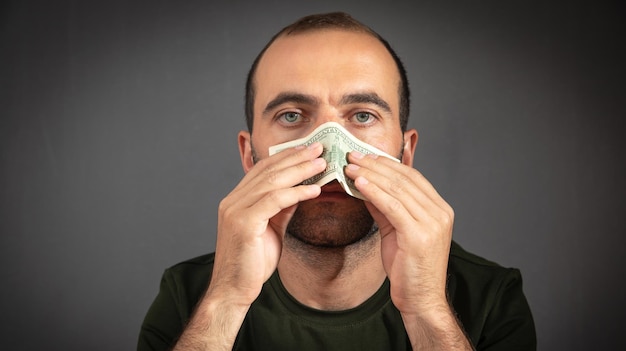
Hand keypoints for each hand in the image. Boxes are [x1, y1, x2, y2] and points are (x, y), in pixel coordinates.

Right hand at [207, 142, 325, 306]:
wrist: (234, 290)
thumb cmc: (252, 263)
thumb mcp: (271, 229)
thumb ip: (281, 209)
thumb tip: (301, 190)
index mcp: (236, 200)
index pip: (262, 169)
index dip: (286, 157)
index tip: (309, 149)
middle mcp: (233, 201)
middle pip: (268, 171)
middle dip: (296, 157)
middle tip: (320, 148)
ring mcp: (236, 211)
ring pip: (271, 182)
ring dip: (300, 171)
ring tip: (322, 163)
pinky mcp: (244, 223)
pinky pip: (274, 201)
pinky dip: (296, 193)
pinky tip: (315, 190)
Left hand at [345, 151, 453, 315]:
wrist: (421, 299)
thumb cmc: (409, 268)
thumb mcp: (395, 230)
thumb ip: (384, 207)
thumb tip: (364, 185)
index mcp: (439, 209)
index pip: (412, 177)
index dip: (386, 164)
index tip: (364, 155)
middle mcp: (440, 212)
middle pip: (404, 179)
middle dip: (375, 165)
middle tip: (352, 155)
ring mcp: (433, 223)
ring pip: (397, 190)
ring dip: (370, 175)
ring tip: (350, 166)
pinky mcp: (419, 235)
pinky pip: (392, 206)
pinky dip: (373, 192)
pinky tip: (357, 183)